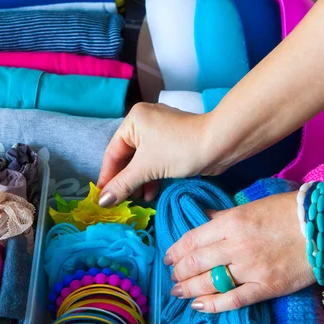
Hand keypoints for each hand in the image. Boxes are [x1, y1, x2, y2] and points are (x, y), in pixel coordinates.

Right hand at [97, 103, 234, 206]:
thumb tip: (102, 202)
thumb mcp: (146, 168)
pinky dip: (152, 177)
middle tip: (120, 202)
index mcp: (133, 120)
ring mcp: (160, 132)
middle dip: (125, 181)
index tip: (103, 197)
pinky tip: (151, 193)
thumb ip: (122, 184)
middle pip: (127, 157)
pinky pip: (155, 161)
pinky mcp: (174, 143)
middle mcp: (145, 122)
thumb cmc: (180, 149)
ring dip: (139, 182)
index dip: (107, 177)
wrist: (220, 143)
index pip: (113, 152)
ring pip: (142, 161)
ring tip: (138, 201)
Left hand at [164, 192, 315, 312]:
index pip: (191, 240)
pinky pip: (233, 299)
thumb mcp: (249, 206)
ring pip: (209, 282)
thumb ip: (222, 216)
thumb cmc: (289, 211)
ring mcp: (250, 268)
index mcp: (230, 223)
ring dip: (188, 288)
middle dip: (178, 271)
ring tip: (179, 291)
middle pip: (195, 262)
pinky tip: (199, 306)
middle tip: (172, 276)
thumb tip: (201, 219)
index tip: (168, 257)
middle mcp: (236, 246)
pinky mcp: (266, 287)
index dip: (174, 251)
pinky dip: (213, 305)